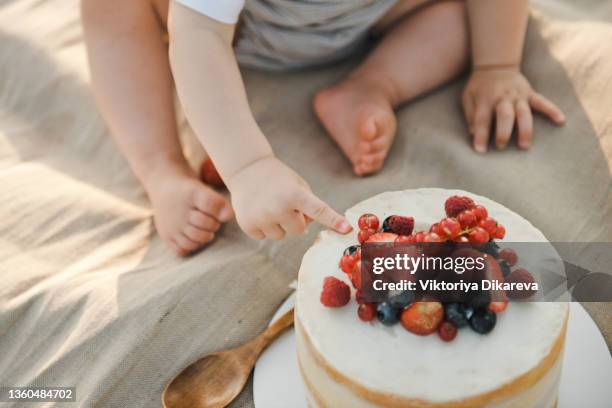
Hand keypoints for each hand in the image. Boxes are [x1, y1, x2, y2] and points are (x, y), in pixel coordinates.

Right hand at [226, 156, 351, 239]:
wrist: (246, 169)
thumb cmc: (278, 178)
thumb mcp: (298, 185)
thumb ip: (308, 206)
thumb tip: (305, 229)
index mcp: (295, 194)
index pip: (319, 210)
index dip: (334, 220)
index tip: (347, 229)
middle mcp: (279, 207)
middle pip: (299, 230)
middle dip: (295, 220)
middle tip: (284, 203)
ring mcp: (262, 217)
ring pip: (280, 235)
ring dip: (278, 224)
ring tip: (268, 205)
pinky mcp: (248, 225)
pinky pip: (264, 236)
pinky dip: (262, 227)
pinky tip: (257, 210)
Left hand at [462, 68, 564, 151]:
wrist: (495, 66)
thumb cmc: (479, 87)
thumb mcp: (468, 98)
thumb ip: (470, 116)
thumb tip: (473, 135)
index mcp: (485, 100)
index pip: (482, 120)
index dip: (480, 135)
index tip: (480, 150)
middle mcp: (503, 98)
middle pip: (504, 116)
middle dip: (503, 132)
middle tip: (501, 146)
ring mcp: (518, 96)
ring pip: (523, 113)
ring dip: (524, 129)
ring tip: (524, 146)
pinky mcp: (530, 93)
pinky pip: (542, 102)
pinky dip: (552, 110)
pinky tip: (561, 120)